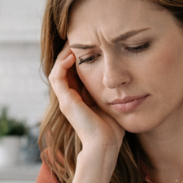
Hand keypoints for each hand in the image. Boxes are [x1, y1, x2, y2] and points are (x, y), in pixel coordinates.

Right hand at [48, 43, 124, 157]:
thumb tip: (125, 76)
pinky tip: (74, 55)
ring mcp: (65, 99)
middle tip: (79, 37)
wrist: (105, 145)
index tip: (89, 43)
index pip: (74, 72)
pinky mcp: (65, 101)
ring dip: (64, 54)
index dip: (79, 57)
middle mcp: (69, 98)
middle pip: (64, 68)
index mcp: (79, 98)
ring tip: (74, 42)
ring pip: (57, 69)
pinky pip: (57, 76)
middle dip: (70, 52)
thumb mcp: (112, 103)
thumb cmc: (112, 128)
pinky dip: (62, 64)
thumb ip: (112, 91)